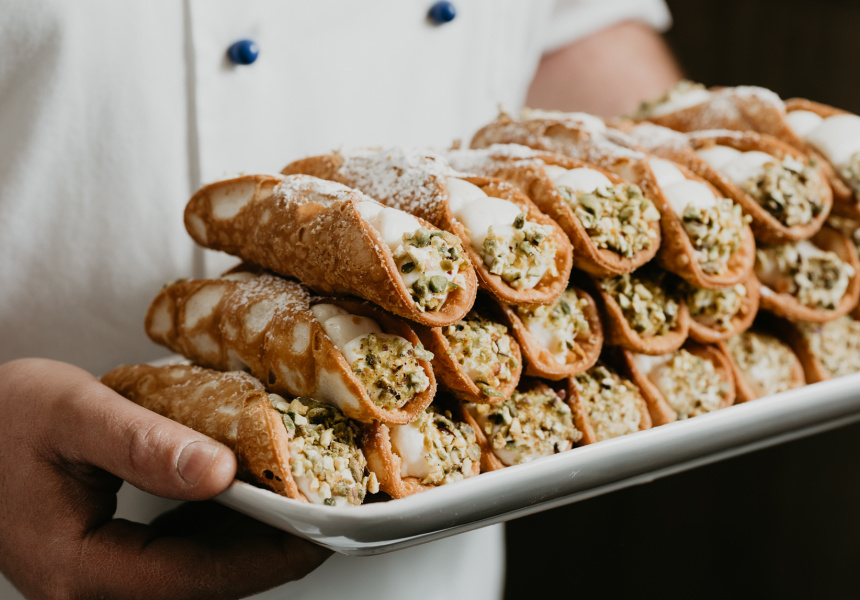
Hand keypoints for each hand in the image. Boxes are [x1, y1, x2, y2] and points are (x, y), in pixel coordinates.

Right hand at [0, 358, 330, 599]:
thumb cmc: (3, 418)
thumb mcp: (73, 415)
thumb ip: (144, 445)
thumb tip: (219, 471)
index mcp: (80, 570)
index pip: (197, 576)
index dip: (268, 555)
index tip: (321, 527)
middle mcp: (92, 592)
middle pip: (206, 584)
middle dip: (271, 551)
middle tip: (328, 512)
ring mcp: (103, 582)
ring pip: (199, 575)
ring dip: (252, 543)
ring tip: (302, 503)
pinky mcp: (113, 563)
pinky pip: (182, 558)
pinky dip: (223, 534)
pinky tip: (250, 501)